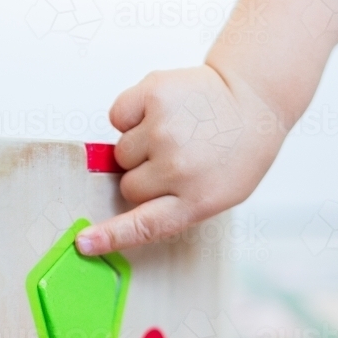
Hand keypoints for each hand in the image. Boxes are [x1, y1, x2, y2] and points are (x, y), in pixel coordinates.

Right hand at [76, 64, 283, 254]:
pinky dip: (132, 115)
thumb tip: (124, 203)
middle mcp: (179, 168)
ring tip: (176, 133)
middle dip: (144, 176)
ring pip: (121, 153)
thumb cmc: (235, 151)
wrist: (252, 100)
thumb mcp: (218, 194)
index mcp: (197, 199)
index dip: (111, 236)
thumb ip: (174, 205)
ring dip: (140, 145)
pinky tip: (163, 112)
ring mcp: (164, 130)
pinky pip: (117, 117)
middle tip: (177, 160)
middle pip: (128, 186)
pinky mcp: (153, 95)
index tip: (85, 243)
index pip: (144, 225)